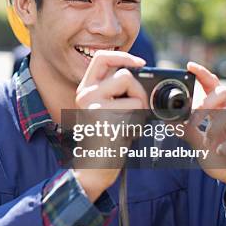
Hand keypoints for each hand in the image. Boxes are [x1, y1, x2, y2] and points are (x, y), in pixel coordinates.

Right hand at [73, 51, 146, 201]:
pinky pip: (135, 109)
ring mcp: (93, 106)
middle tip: (137, 109)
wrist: (93, 170)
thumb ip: (115, 91)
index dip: (124, 56)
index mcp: (85, 90)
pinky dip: (138, 122)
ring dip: (141, 108)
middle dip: (138, 91)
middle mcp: (86, 94)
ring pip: (133, 91)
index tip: (140, 64)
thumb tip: (139, 73)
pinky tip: (127, 134)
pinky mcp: (105, 118)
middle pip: (124, 74)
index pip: (102, 58)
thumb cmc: (105, 141)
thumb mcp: (103, 111)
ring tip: (130, 124)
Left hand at [184, 62, 225, 213]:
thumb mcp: (198, 144)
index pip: (213, 85)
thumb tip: (169, 119)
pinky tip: (220, 152)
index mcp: (222, 107)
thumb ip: (187, 131)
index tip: (189, 67)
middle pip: (224, 92)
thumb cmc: (218, 158)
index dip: (202, 74)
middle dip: (206, 104)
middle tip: (194, 120)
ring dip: (215, 128)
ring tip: (208, 142)